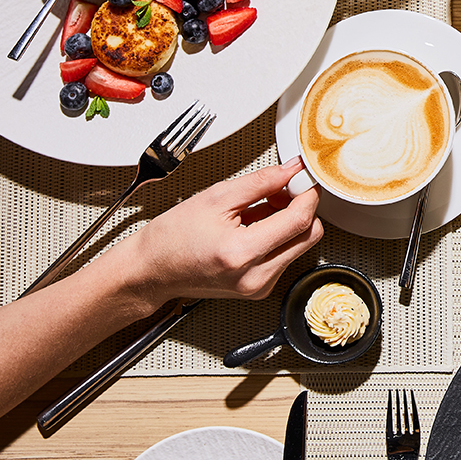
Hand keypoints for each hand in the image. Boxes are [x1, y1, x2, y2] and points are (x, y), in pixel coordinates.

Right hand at [115, 158, 322, 307]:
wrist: (151, 270)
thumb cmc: (172, 238)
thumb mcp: (216, 197)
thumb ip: (261, 182)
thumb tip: (290, 171)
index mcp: (242, 253)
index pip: (299, 221)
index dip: (308, 194)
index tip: (305, 179)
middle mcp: (255, 277)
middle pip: (309, 236)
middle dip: (301, 208)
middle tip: (281, 191)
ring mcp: (258, 287)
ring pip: (300, 246)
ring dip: (290, 223)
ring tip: (260, 209)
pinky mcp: (259, 289)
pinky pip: (285, 256)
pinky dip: (279, 237)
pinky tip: (256, 226)